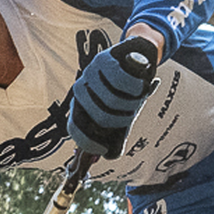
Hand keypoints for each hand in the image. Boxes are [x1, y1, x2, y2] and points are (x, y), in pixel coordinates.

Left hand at [64, 34, 161, 157]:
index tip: (104, 150)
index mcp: (80, 106)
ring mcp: (89, 74)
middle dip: (122, 120)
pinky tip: (139, 84)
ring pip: (112, 100)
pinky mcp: (103, 59)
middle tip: (131, 112)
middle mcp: (80, 91)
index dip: (89, 143)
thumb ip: (115, 136)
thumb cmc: (127, 91)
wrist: (137, 56)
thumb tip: (109, 156)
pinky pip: (120, 80)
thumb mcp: (122, 115)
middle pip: (100, 118)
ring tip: (137, 94)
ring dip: (132, 102)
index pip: (74, 129)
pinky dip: (135, 86)